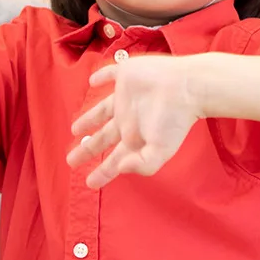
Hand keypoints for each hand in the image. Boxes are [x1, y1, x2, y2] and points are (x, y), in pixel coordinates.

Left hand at [67, 55, 205, 187]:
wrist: (187, 86)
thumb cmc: (175, 119)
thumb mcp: (160, 149)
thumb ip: (141, 164)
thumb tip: (121, 169)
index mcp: (134, 137)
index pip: (114, 159)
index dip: (102, 172)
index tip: (89, 183)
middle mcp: (128, 119)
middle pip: (102, 138)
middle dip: (87, 150)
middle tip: (71, 161)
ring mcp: (126, 98)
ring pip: (101, 111)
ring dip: (88, 120)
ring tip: (75, 131)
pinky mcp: (126, 75)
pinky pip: (109, 75)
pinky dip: (101, 77)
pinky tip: (93, 81)